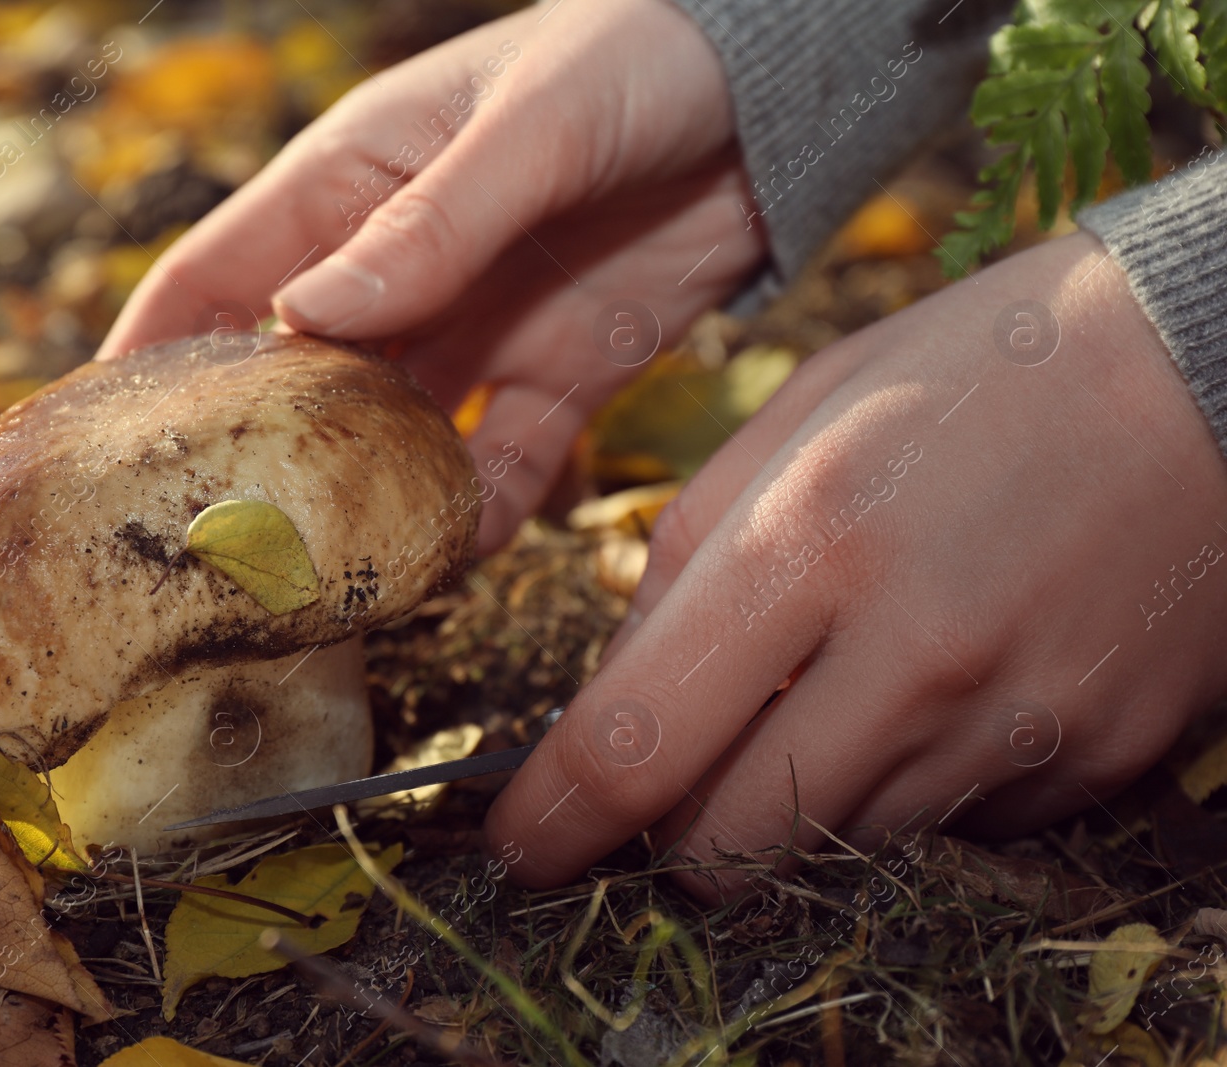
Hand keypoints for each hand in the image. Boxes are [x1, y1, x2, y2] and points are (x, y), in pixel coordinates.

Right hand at [96, 0, 766, 549]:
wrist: (775, 95)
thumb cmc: (636, 57)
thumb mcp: (530, 131)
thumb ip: (426, 225)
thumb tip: (300, 318)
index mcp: (353, 188)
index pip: (214, 279)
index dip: (145, 360)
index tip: (90, 451)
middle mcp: (398, 273)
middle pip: (293, 385)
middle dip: (252, 464)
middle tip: (208, 555)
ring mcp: (476, 333)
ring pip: (391, 442)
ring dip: (364, 509)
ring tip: (326, 586)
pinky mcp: (560, 377)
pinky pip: (504, 465)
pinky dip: (480, 515)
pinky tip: (459, 561)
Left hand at [486, 231, 1226, 895]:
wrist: (1216, 366)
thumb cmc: (984, 370)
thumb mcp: (802, 414)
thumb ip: (685, 553)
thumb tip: (618, 683)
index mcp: (813, 540)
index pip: (638, 742)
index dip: (556, 819)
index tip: (521, 844)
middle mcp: (913, 653)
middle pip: (728, 840)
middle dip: (670, 833)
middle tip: (667, 782)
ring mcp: (1016, 721)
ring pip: (837, 842)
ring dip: (792, 798)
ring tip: (829, 687)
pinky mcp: (1097, 759)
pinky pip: (952, 823)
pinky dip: (909, 782)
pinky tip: (937, 686)